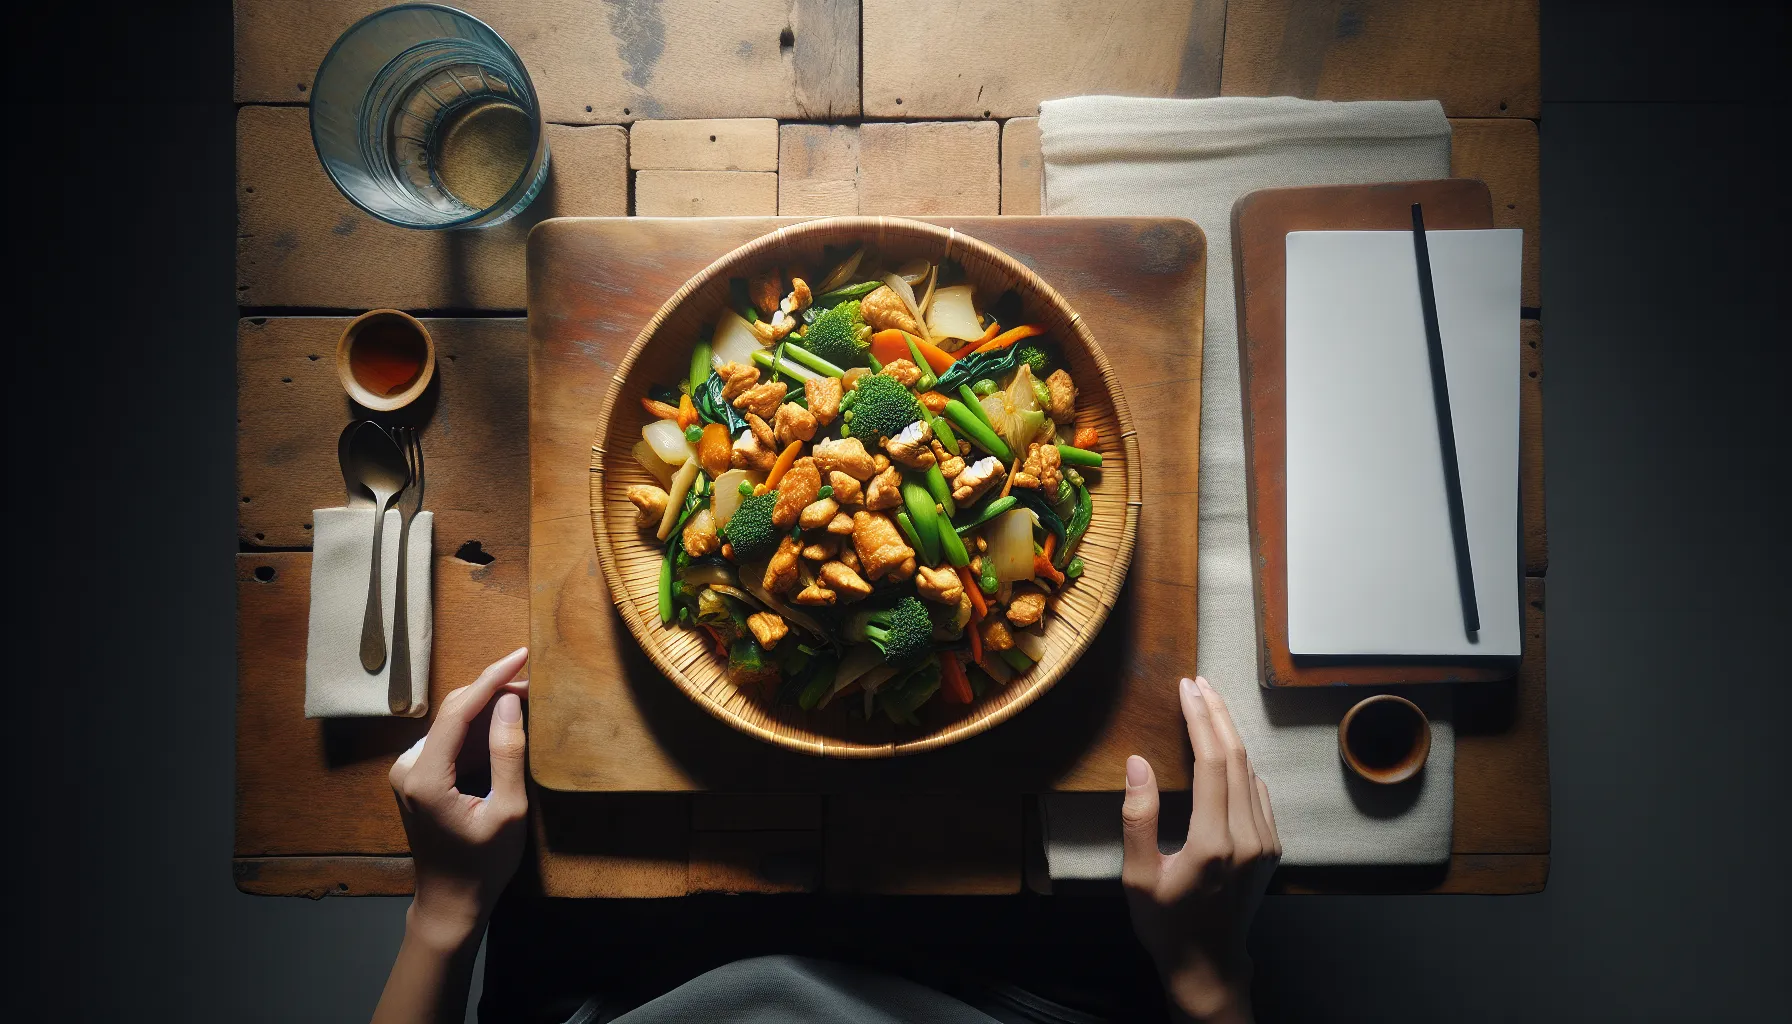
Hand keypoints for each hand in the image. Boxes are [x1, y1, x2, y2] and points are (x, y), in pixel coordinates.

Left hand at [388, 646, 531, 946]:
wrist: (449, 903)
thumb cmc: (482, 865)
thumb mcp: (508, 811)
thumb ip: (508, 753)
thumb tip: (510, 702)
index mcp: (425, 776)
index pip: (458, 710)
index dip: (491, 678)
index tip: (521, 655)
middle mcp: (407, 767)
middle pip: (451, 711)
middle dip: (492, 691)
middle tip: (534, 680)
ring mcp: (408, 772)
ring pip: (451, 723)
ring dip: (486, 710)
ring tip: (525, 701)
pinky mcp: (416, 777)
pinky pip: (449, 741)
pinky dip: (477, 730)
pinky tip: (503, 728)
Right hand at [1121, 676, 1280, 1023]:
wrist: (1210, 965)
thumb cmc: (1166, 925)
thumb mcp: (1137, 876)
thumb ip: (1137, 818)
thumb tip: (1137, 763)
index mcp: (1215, 843)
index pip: (1213, 762)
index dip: (1200, 718)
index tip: (1186, 688)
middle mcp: (1249, 837)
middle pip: (1238, 757)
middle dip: (1217, 714)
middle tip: (1197, 682)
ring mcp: (1265, 842)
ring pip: (1252, 771)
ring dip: (1230, 734)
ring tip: (1208, 704)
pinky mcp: (1270, 846)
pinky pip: (1258, 791)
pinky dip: (1241, 761)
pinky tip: (1224, 749)